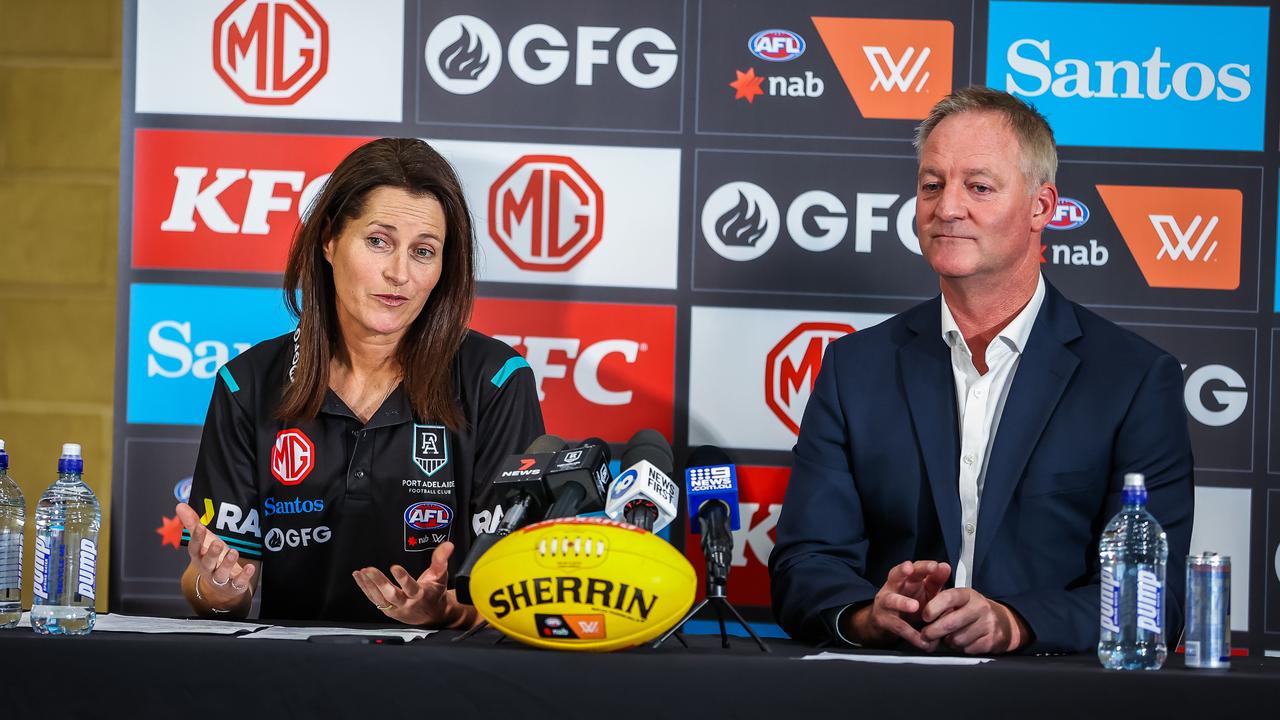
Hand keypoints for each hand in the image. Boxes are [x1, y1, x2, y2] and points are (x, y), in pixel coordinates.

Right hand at [175, 502, 255, 606]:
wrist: (220, 587)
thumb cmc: (212, 558)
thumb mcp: (204, 540)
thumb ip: (193, 524)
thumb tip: (180, 505)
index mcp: (199, 556)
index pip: (195, 548)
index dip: (196, 538)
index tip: (200, 527)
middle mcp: (208, 568)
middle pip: (207, 562)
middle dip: (212, 553)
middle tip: (217, 543)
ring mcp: (220, 578)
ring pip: (222, 573)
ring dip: (228, 563)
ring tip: (234, 552)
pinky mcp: (233, 585)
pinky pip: (238, 582)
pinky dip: (244, 575)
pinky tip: (250, 567)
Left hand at [352, 541, 474, 627]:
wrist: (432, 616)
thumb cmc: (435, 593)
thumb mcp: (440, 577)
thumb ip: (441, 560)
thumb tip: (448, 545)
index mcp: (421, 595)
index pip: (411, 587)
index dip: (403, 579)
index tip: (394, 567)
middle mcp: (407, 603)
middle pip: (391, 594)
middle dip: (379, 582)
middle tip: (369, 569)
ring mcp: (396, 608)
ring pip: (380, 598)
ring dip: (369, 585)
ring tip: (362, 572)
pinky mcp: (388, 610)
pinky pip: (374, 599)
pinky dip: (365, 588)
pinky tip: (359, 577)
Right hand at [847, 560, 950, 649]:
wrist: (883, 621)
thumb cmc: (907, 601)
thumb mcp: (923, 590)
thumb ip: (935, 580)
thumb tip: (945, 568)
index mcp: (905, 578)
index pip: (914, 567)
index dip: (924, 566)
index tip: (935, 566)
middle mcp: (893, 587)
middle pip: (896, 575)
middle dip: (903, 571)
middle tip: (910, 569)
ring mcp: (886, 603)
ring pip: (892, 600)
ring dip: (903, 602)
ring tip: (914, 606)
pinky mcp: (884, 620)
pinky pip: (898, 627)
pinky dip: (912, 635)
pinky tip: (923, 640)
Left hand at [919, 588, 1027, 653]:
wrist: (1005, 622)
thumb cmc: (973, 611)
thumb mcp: (961, 600)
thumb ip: (942, 603)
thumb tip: (922, 614)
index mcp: (968, 595)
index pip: (949, 597)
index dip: (934, 607)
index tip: (925, 616)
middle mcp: (980, 607)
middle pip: (950, 623)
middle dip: (933, 631)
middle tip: (926, 635)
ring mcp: (988, 624)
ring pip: (957, 639)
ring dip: (949, 641)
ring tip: (951, 636)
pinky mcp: (992, 640)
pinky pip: (967, 649)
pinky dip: (961, 648)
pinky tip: (964, 641)